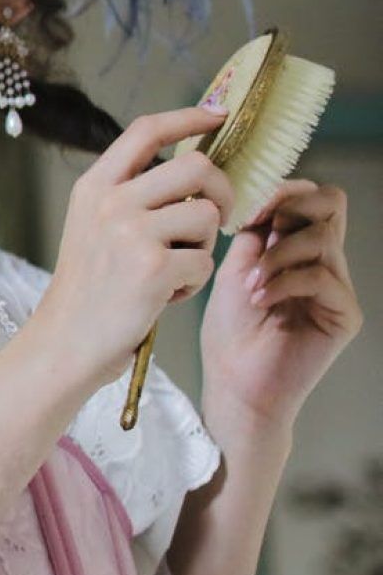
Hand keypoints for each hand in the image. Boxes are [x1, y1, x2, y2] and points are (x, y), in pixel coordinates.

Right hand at [36, 106, 233, 392]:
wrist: (66, 341)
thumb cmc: (88, 289)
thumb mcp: (92, 226)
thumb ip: (130, 194)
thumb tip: (193, 169)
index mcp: (94, 186)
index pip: (146, 130)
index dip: (189, 116)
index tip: (217, 115)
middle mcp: (111, 202)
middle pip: (195, 166)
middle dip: (220, 191)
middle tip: (214, 218)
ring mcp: (131, 233)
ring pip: (207, 216)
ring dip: (205, 245)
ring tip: (176, 268)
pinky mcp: (153, 268)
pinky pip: (205, 261)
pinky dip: (195, 281)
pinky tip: (166, 294)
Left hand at [200, 179, 361, 440]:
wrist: (234, 383)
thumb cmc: (230, 332)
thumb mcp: (234, 269)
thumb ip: (255, 234)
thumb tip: (268, 200)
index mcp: (295, 249)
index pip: (312, 198)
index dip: (284, 191)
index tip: (250, 208)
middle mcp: (323, 262)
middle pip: (332, 204)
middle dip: (289, 208)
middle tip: (257, 230)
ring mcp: (337, 287)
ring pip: (322, 238)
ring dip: (277, 255)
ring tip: (250, 285)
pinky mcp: (344, 314)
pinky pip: (322, 276)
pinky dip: (285, 282)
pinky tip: (260, 300)